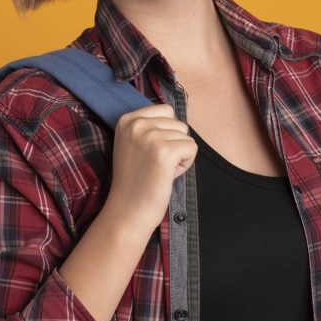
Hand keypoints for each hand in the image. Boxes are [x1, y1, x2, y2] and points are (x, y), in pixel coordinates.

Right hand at [103, 103, 197, 237]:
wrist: (128, 210)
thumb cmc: (135, 181)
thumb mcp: (134, 143)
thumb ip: (150, 127)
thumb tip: (176, 118)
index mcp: (127, 119)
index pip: (166, 110)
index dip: (166, 133)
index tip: (150, 153)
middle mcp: (137, 124)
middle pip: (178, 123)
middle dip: (174, 145)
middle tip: (155, 165)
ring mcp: (151, 136)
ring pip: (186, 136)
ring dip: (179, 156)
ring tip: (160, 171)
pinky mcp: (165, 151)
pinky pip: (192, 148)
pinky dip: (186, 164)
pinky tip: (168, 175)